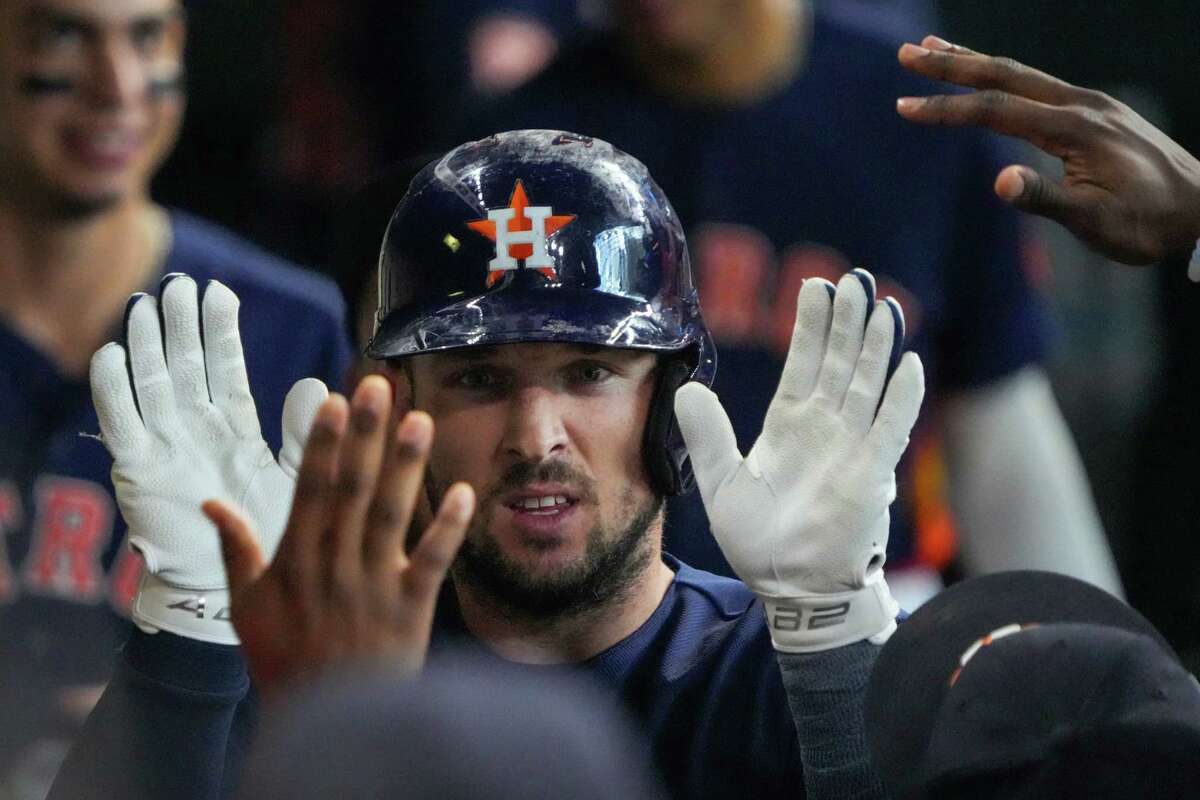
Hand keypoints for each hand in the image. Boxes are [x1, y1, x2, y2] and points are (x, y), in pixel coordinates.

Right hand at [89, 275, 327, 643]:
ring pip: (151, 385)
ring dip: (146, 345)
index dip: (219, 332)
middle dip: (180, 327)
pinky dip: (114, 391)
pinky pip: (122, 424)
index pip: (223, 369)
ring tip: (146, 304)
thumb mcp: (293, 478)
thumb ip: (302, 433)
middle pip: (184, 366)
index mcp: (231, 428)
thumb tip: (318, 384)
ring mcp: (164, 447)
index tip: (220, 292)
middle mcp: (195, 430)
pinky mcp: (139, 471)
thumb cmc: (270, 535)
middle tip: (178, 284)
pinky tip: (110, 354)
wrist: (237, 590)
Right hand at [203, 376, 474, 696]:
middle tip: (379, 386)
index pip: (312, 490)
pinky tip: (463, 491)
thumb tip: (210, 502)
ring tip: (420, 420)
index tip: (335, 401)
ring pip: (392, 515)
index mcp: (296, 560)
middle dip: (366, 435)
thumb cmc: (285, 660)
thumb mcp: (246, 608)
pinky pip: (432, 562)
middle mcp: (335, 564)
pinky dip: (447, 528)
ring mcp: (375, 585)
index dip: (324, 444)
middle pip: (353, 490)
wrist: (327, 723)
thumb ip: (235, 550)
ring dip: (406, 466)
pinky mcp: (410, 608)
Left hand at [675, 270, 924, 651]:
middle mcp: (824, 427)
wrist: (790, 586)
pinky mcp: (872, 473)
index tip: (818, 287)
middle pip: (840, 362)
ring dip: (876, 345)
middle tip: (856, 279)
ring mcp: (851, 446)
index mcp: (789, 424)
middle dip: (848, 321)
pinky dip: (900, 397)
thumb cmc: (759, 540)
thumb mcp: (721, 482)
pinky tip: (909, 362)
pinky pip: (890, 427)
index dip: (812, 326)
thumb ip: (707, 435)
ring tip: (883, 303)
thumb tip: (685, 389)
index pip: (804, 363)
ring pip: (867, 383)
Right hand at [896, 36, 1199, 264]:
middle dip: (951, 64)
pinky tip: (993, 78)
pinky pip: (1039, 84)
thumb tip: (999, 181)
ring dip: (974, 60)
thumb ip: (1046, 199)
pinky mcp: (1096, 112)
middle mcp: (1081, 104)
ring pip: (1021, 74)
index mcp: (1075, 129)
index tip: (903, 107)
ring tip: (934, 48)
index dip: (946, 108)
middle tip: (906, 54)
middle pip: (1004, 75)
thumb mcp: (1095, 223)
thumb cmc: (1148, 223)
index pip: (996, 110)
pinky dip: (1004, 76)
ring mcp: (1091, 103)